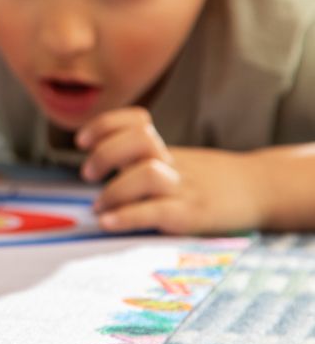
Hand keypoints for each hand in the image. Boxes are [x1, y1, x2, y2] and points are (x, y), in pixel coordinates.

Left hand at [76, 107, 263, 234]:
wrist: (260, 190)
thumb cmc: (206, 179)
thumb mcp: (174, 158)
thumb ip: (141, 159)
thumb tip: (95, 167)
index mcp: (165, 148)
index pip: (134, 121)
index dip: (105, 125)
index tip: (82, 140)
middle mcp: (173, 163)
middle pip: (138, 140)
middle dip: (105, 154)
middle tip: (90, 175)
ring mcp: (184, 188)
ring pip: (146, 173)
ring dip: (114, 190)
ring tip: (101, 207)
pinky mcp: (192, 215)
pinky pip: (156, 211)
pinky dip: (127, 216)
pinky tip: (109, 222)